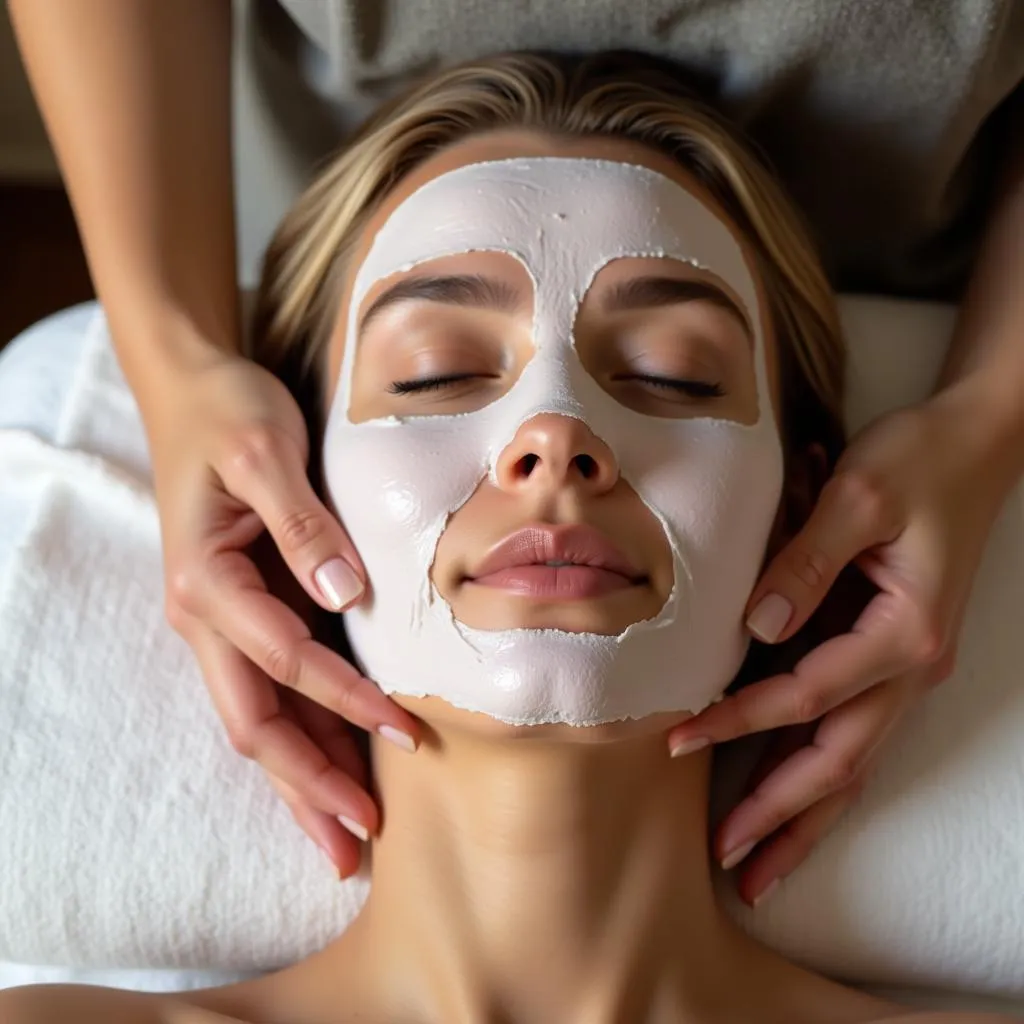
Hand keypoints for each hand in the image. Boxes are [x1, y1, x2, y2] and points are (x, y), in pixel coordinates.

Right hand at [147, 350, 420, 877]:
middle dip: (307, 784)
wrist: (193, 391)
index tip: (403, 732)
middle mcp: (205, 615)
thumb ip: (303, 524)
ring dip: (302, 778)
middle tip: (357, 843)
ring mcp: (221, 620)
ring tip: (345, 837)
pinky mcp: (245, 612)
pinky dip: (305, 732)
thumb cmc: (229, 414)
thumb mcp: (266, 453)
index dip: (343, 702)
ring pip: (259, 720)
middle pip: (254, 723)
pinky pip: (272, 689)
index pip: (282, 661)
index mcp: (206, 581)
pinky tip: (338, 762)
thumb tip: (342, 595)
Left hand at [667, 382, 1023, 905]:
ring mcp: (908, 669)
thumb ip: (808, 561)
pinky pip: (855, 732)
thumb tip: (759, 625)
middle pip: (841, 762)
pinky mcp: (894, 657)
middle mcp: (912, 667)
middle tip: (730, 860)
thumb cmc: (918, 460)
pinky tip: (790, 798)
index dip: (740, 720)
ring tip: (761, 864)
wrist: (975, 444)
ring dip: (806, 815)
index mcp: (905, 633)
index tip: (681, 738)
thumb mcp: (858, 496)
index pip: (806, 695)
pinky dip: (821, 774)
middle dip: (782, 814)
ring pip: (855, 763)